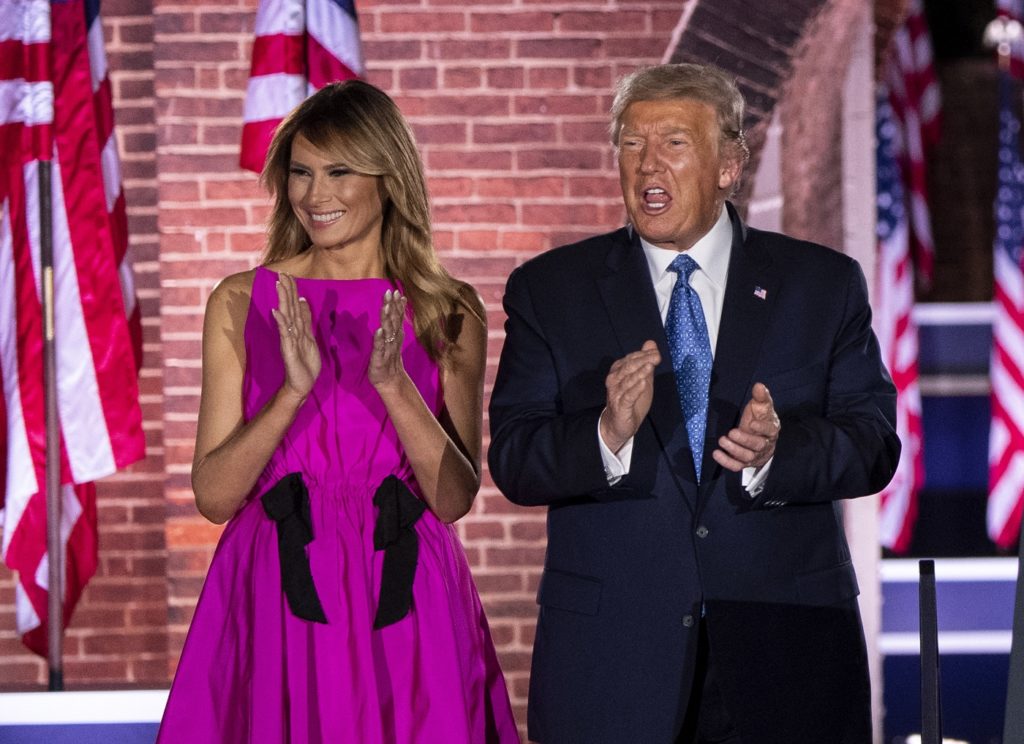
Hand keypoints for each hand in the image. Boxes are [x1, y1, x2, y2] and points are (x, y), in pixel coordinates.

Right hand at [270, 273, 320, 399]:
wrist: (302, 383)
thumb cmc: (304, 361)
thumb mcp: (309, 337)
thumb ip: (305, 319)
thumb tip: (303, 300)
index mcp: (296, 327)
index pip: (293, 304)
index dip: (291, 289)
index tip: (288, 274)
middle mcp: (291, 331)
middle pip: (288, 307)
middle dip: (285, 290)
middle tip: (281, 273)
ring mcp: (288, 339)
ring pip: (286, 316)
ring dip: (283, 300)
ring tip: (279, 285)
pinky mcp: (288, 349)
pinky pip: (284, 334)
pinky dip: (281, 322)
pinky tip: (276, 312)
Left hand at [369, 289, 407, 390]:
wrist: (390, 381)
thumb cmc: (389, 358)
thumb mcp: (392, 339)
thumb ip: (394, 323)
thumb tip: (396, 306)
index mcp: (396, 334)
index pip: (397, 316)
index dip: (397, 304)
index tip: (396, 291)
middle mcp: (393, 339)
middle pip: (393, 320)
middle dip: (392, 306)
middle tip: (391, 293)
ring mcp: (387, 348)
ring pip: (388, 331)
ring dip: (387, 318)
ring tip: (386, 307)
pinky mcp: (380, 357)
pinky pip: (380, 347)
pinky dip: (379, 338)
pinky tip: (379, 330)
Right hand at [599, 340, 660, 452]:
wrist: (618, 425)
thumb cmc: (630, 400)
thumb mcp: (641, 378)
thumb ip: (645, 362)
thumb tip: (651, 343)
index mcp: (618, 371)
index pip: (631, 359)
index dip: (643, 354)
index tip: (656, 352)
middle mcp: (614, 380)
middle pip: (629, 367)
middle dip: (643, 360)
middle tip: (657, 357)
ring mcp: (616, 393)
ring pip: (628, 380)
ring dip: (639, 373)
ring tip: (650, 366)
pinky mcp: (620, 406)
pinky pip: (628, 396)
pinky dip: (635, 390)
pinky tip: (643, 384)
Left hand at [712, 382, 779, 471]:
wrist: (760, 437)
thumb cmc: (760, 418)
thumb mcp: (761, 406)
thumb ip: (761, 397)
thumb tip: (759, 385)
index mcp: (771, 430)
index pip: (770, 430)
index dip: (762, 428)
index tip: (751, 423)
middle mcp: (765, 445)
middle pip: (758, 445)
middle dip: (745, 440)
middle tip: (731, 432)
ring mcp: (755, 456)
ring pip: (747, 456)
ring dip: (734, 450)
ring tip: (722, 440)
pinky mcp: (744, 463)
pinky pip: (737, 466)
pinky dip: (727, 462)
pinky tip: (716, 454)